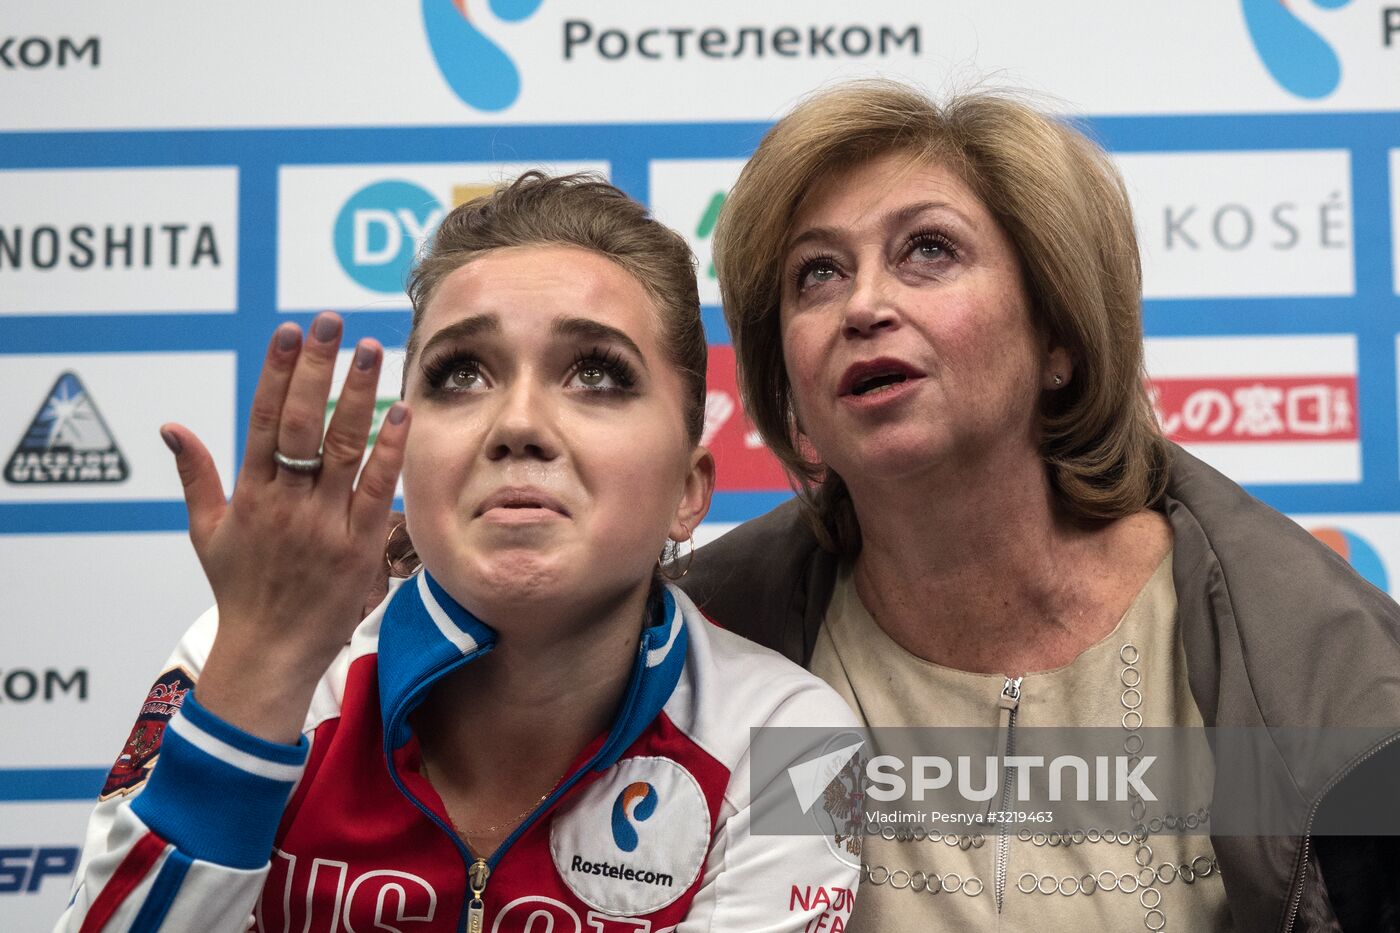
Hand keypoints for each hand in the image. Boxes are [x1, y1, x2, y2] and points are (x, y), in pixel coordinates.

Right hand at [160, 312, 409, 741]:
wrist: (270, 653)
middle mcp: (285, 503)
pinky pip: (378, 488)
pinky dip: (390, 448)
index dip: (278, 372)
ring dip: (358, 394)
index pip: (264, 420)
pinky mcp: (359, 546)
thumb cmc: (241, 591)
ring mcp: (324, 524)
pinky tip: (402, 410)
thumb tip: (172, 427)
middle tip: (332, 322)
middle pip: (303, 423)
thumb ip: (195, 475)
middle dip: (318, 368)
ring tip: (371, 349)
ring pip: (343, 447)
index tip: (290, 331)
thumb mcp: (207, 532)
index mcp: (249, 494)